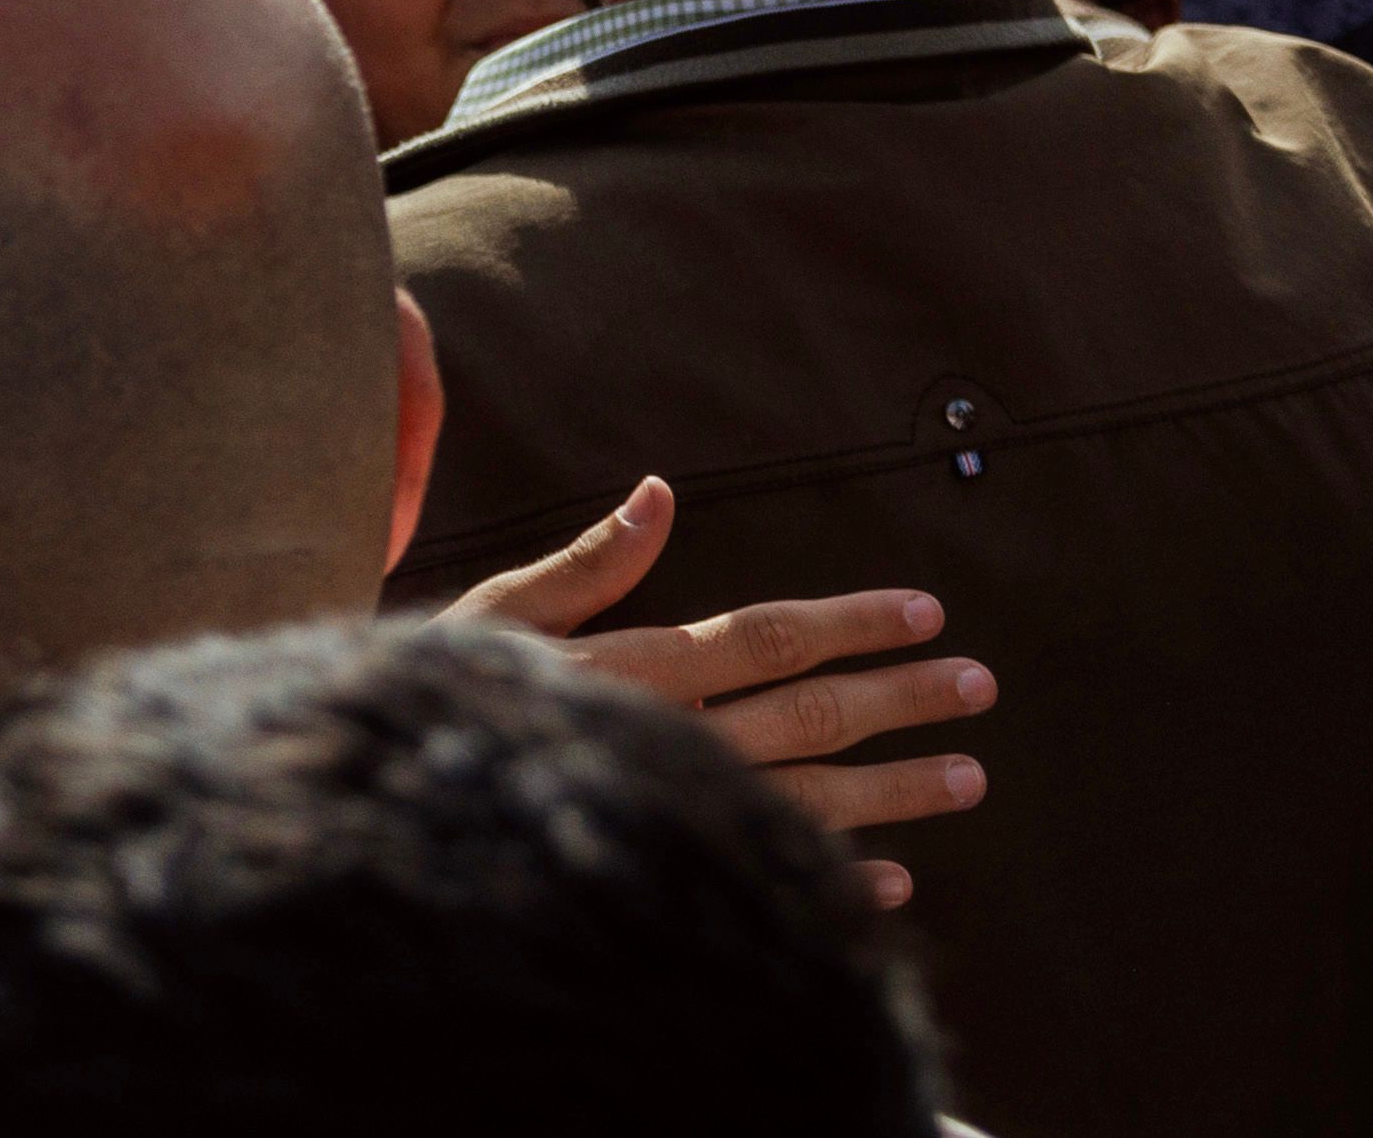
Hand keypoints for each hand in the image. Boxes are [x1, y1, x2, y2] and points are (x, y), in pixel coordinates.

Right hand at [457, 478, 990, 908]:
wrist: (392, 805)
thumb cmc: (437, 695)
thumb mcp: (496, 614)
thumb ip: (588, 564)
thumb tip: (661, 494)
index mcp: (636, 670)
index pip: (769, 638)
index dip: (852, 624)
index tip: (926, 612)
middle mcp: (672, 743)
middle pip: (811, 715)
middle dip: (903, 699)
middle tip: (980, 685)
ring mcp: (678, 815)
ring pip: (812, 799)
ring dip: (899, 792)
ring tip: (970, 777)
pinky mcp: (670, 871)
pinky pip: (772, 878)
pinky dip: (840, 879)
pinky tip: (896, 878)